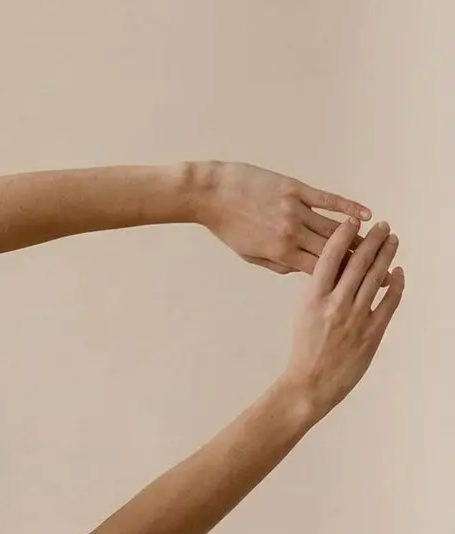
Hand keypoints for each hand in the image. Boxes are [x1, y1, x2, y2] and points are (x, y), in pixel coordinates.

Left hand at [194, 161, 370, 274]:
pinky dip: (349, 207)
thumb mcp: (246, 253)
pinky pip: (328, 199)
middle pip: (334, 250)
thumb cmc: (226, 226)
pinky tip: (367, 214)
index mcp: (280, 252)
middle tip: (383, 267)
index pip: (320, 270)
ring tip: (380, 242)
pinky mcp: (296, 189)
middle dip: (359, 260)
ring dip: (360, 236)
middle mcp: (292, 233)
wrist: (210, 193)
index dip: (344, 277)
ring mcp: (295, 209)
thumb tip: (301, 271)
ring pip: (335, 227)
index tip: (363, 285)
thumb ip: (276, 264)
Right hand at [282, 219, 404, 414]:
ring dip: (387, 255)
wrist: (311, 382)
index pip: (329, 258)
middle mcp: (335, 304)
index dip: (342, 237)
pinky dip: (396, 284)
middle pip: (358, 263)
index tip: (351, 222)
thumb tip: (338, 270)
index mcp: (312, 299)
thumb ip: (320, 293)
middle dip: (373, 240)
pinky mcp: (372, 331)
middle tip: (383, 226)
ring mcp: (356, 317)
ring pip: (376, 277)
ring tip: (393, 240)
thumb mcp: (303, 315)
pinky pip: (389, 301)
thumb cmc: (305, 350)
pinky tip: (398, 272)